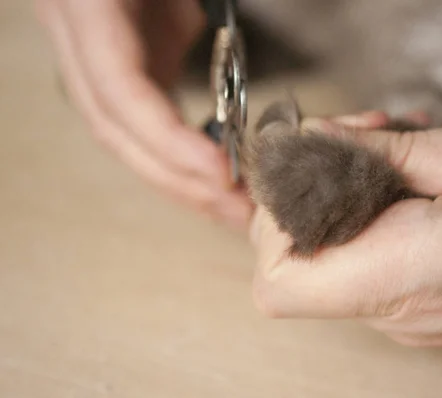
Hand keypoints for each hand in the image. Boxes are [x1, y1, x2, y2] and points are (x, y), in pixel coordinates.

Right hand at [36, 0, 253, 229]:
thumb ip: (181, 13)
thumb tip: (222, 76)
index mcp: (89, 11)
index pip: (122, 93)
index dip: (168, 139)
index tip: (221, 172)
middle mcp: (80, 45)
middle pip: (121, 134)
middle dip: (182, 181)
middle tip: (240, 212)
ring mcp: (93, 65)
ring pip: (127, 142)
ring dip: (181, 183)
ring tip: (233, 210)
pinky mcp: (119, 74)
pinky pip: (141, 129)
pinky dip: (179, 159)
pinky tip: (213, 179)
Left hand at [250, 115, 441, 346]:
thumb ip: (394, 153)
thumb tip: (318, 141)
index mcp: (418, 272)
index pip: (283, 282)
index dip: (271, 223)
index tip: (305, 165)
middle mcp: (401, 309)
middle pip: (293, 264)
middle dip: (305, 188)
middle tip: (357, 134)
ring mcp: (407, 316)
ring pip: (325, 257)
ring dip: (338, 192)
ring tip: (392, 143)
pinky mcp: (418, 307)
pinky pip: (362, 261)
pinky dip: (365, 211)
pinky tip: (406, 172)